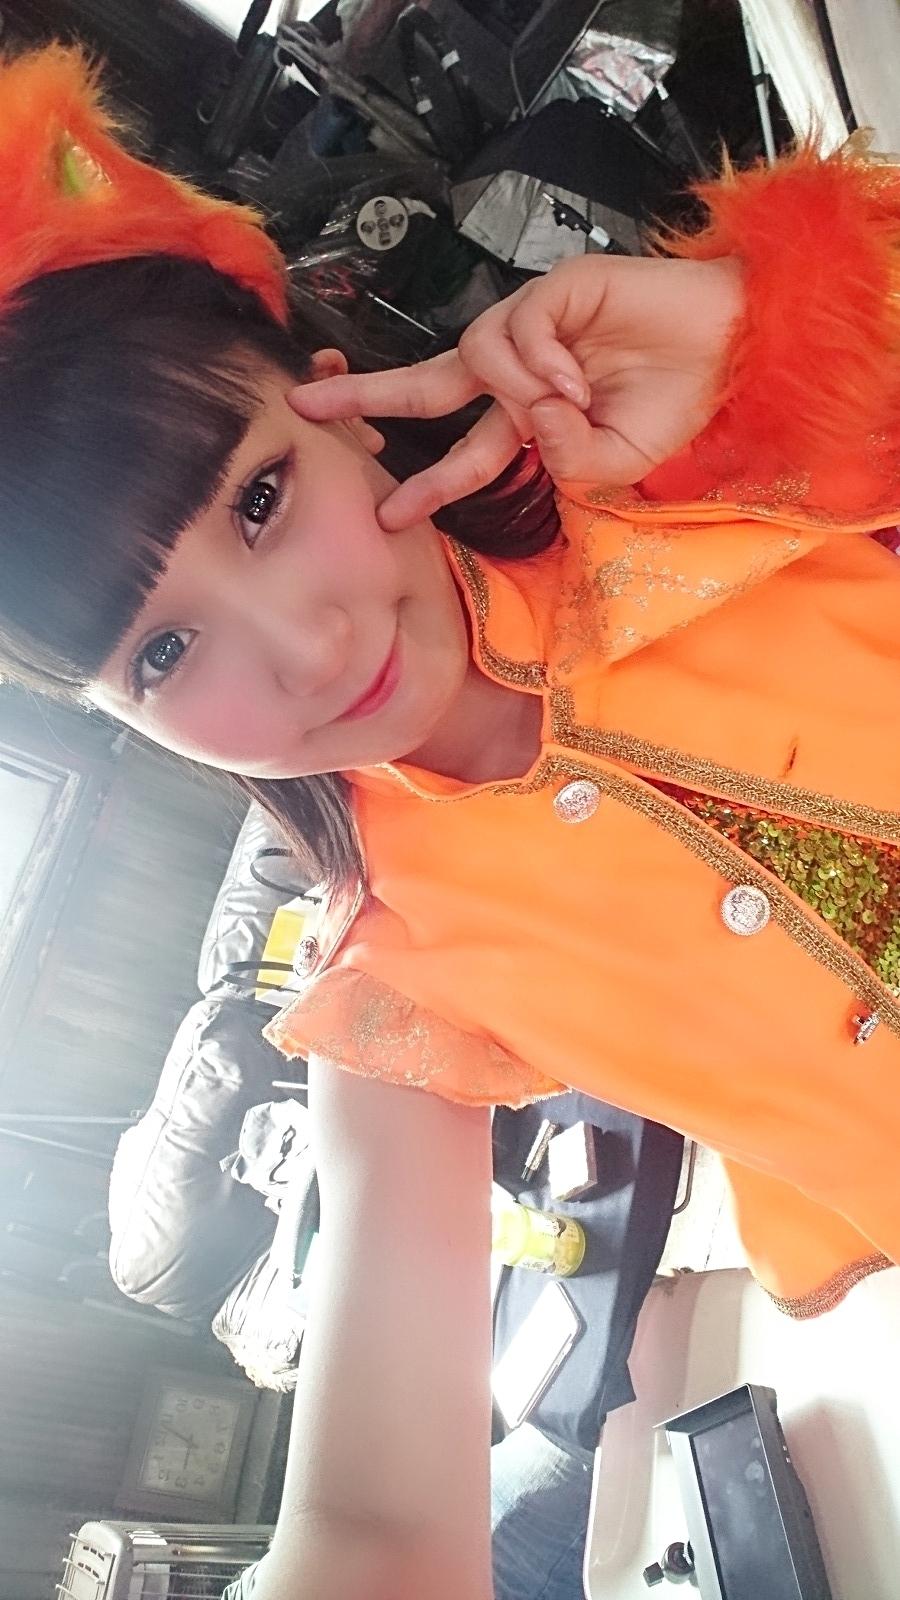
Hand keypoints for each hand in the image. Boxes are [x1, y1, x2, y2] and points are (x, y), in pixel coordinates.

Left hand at [289, 254, 743, 527]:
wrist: (730, 348)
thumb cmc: (680, 403)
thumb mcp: (616, 465)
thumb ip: (567, 464)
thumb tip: (532, 424)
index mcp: (532, 415)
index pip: (463, 449)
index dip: (427, 481)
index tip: (386, 512)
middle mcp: (521, 370)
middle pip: (426, 383)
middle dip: (365, 395)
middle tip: (305, 406)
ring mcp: (533, 325)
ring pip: (474, 355)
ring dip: (518, 392)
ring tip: (574, 401)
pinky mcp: (552, 290)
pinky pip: (515, 332)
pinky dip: (543, 365)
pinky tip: (579, 377)